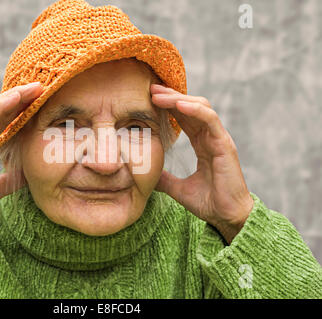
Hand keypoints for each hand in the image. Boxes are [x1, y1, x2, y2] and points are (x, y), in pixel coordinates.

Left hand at [151, 84, 252, 242]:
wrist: (226, 218)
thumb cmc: (208, 203)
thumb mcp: (178, 189)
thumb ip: (164, 178)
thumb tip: (146, 174)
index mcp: (202, 144)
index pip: (185, 117)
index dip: (169, 105)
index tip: (149, 98)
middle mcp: (211, 138)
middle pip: (191, 107)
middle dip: (171, 96)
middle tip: (151, 89)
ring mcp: (219, 139)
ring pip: (201, 108)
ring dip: (179, 99)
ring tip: (158, 94)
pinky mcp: (224, 145)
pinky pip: (210, 120)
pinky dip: (195, 110)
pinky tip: (179, 105)